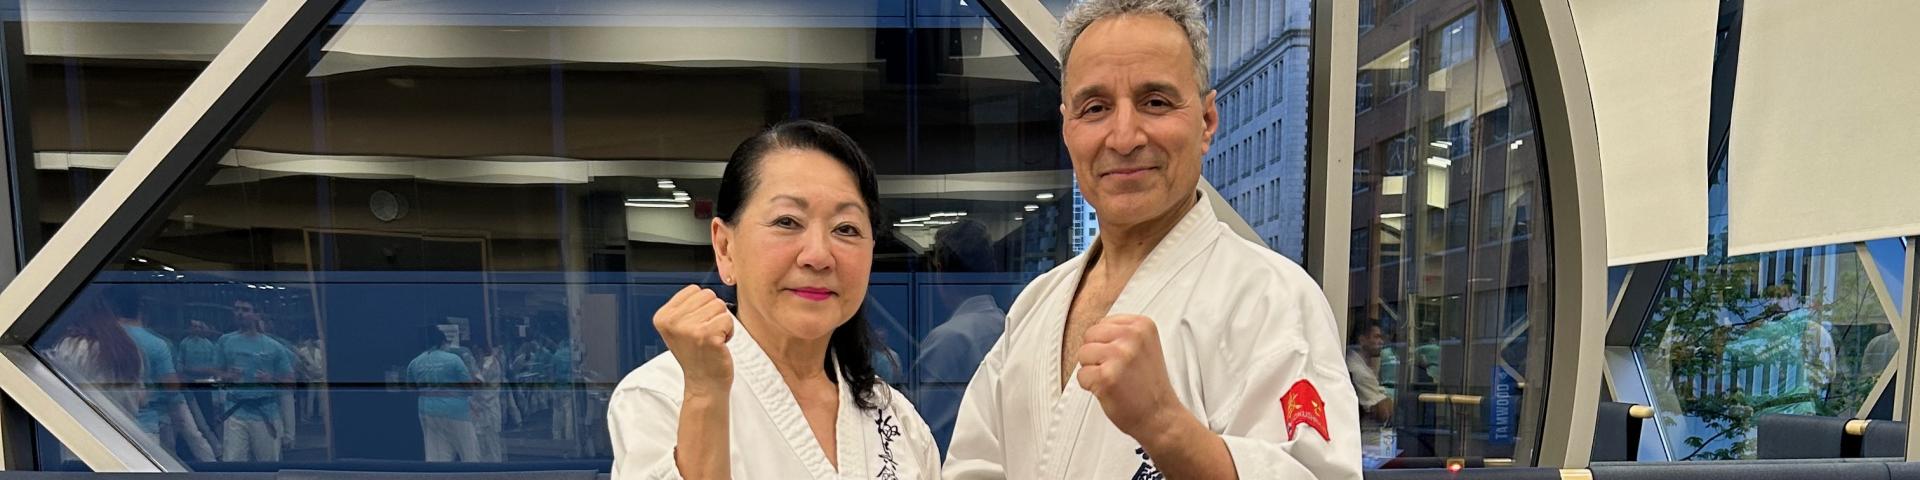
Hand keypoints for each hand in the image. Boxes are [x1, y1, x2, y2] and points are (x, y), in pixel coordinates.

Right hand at [655, 285, 734, 395]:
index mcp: (663, 316)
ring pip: (720, 306)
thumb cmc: (697, 355)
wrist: (703, 385)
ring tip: (712, 340)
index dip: (702, 307)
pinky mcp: (706, 336)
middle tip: (705, 336)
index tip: (695, 328)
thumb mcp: (680, 329)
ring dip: (721, 323)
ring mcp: (688, 328)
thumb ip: (686, 307)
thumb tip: (704, 289)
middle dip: (713, 314)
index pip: (694, 290)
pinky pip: (728, 319)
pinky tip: (719, 345)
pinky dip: (729, 332)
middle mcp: (672, 321)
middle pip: (708, 295)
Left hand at [1076, 314, 1185, 442]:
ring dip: (1093, 370)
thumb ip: (1122, 333)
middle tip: (1118, 371)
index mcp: (1142, 325)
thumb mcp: (1144, 346)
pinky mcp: (1106, 377)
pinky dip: (1090, 387)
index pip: (1102, 324)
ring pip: (1083, 354)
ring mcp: (1119, 356)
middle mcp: (1132, 336)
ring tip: (1115, 380)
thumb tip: (1093, 330)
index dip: (1106, 344)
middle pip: (1090, 335)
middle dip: (1097, 355)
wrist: (1160, 416)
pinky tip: (1110, 391)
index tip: (1124, 360)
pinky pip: (1081, 375)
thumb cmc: (1148, 385)